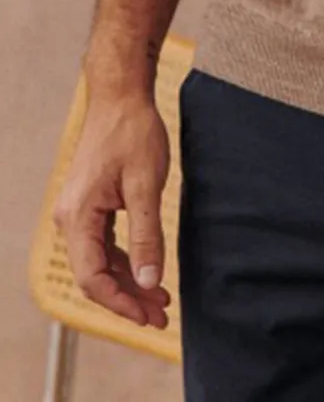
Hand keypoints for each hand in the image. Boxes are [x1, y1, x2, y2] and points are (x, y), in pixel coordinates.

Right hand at [53, 96, 171, 328]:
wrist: (120, 96)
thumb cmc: (132, 133)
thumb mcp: (146, 184)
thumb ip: (147, 234)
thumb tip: (150, 280)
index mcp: (79, 216)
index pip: (92, 277)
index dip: (120, 302)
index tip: (148, 315)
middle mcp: (71, 219)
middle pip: (96, 274)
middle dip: (129, 298)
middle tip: (162, 315)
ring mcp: (79, 212)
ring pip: (101, 261)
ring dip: (130, 282)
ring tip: (161, 300)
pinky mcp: (91, 205)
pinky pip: (104, 244)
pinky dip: (127, 260)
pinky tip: (149, 272)